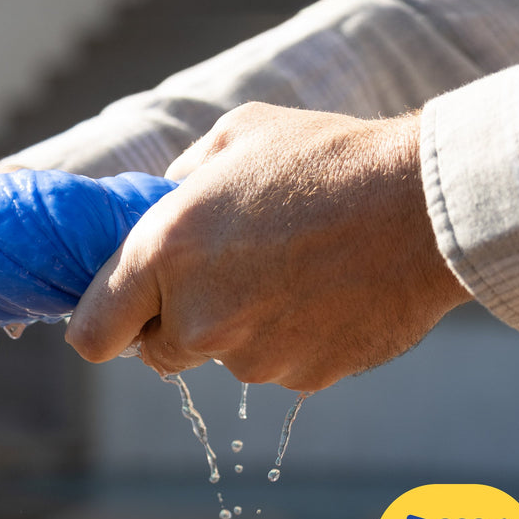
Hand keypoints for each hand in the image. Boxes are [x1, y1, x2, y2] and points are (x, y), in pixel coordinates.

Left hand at [65, 103, 469, 390]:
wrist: (427, 207)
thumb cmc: (326, 160)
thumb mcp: (234, 139)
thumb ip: (176, 184)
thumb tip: (160, 207)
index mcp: (163, 254)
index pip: (91, 336)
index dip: (104, 327)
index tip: (124, 315)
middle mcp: (198, 319)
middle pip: (159, 354)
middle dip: (179, 323)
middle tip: (227, 276)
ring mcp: (252, 357)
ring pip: (225, 358)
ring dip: (245, 327)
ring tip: (295, 270)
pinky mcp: (301, 379)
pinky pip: (279, 365)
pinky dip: (293, 339)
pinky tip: (327, 293)